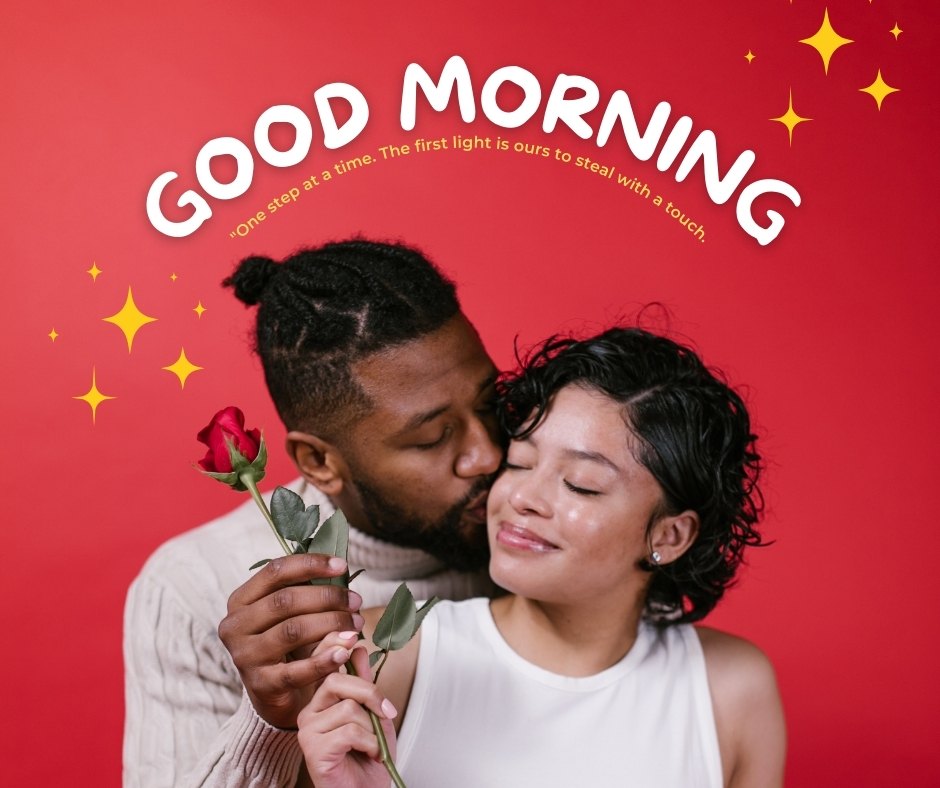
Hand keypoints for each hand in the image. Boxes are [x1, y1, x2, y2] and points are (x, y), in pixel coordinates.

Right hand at [218, 553, 364, 728]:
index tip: (342, 566)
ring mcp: (245, 656)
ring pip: (292, 630)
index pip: (274, 572)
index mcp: (241, 600)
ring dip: (331, 623)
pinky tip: (344, 653)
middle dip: (327, 597)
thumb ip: (306, 591)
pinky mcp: (260, 685)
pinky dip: (323, 660)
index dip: (310, 565)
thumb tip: (340, 570)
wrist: (275, 695)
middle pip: (285, 601)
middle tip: (356, 601)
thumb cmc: (286, 644)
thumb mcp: (289, 614)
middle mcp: (236, 626)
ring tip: (356, 625)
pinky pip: (296, 670)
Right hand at [298, 646, 397, 787]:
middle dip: (370, 693)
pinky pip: (349, 731)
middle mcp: (309, 711)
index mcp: (321, 699)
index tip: (354, 637)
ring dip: (372, 728)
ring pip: (348, 708)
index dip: (334, 644)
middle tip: (386, 712)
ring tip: (373, 744)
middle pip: (337, 680)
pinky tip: (369, 754)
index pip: (321, 663)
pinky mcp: (313, 749)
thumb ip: (364, 682)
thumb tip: (359, 648)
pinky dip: (369, 743)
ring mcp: (308, 730)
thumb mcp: (372, 713)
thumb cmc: (368, 758)